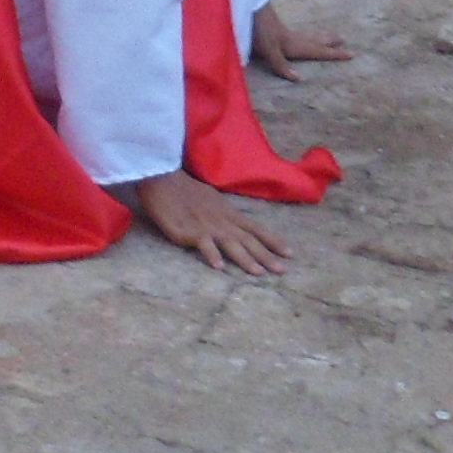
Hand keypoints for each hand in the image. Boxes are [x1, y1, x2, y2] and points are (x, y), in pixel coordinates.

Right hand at [129, 169, 290, 275]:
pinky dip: (212, 255)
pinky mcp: (189, 231)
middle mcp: (222, 220)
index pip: (256, 229)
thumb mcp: (212, 200)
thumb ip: (224, 214)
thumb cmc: (185, 190)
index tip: (289, 254)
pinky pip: (203, 244)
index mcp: (229, 213)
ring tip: (258, 273)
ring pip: (230, 244)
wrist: (163, 179)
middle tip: (283, 271)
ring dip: (245, 259)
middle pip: (248, 240)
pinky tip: (219, 267)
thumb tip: (236, 225)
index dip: (273, 241)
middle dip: (266, 256)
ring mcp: (206, 225)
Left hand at [249, 3, 352, 81]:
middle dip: (329, 42)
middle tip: (344, 40)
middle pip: (315, 41)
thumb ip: (281, 65)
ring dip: (320, 37)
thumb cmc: (257, 30)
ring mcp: (285, 32)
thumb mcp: (268, 50)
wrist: (248, 8)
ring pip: (308, 35)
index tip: (351, 54)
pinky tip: (300, 35)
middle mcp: (293, 38)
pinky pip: (298, 34)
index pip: (317, 51)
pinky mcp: (276, 29)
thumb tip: (300, 79)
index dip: (334, 54)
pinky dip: (305, 35)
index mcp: (293, 45)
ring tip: (330, 35)